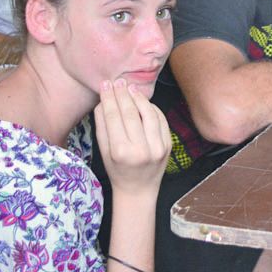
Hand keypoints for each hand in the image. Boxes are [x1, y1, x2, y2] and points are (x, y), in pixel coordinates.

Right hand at [94, 79, 170, 197]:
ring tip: (130, 88)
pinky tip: (143, 101)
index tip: (106, 85)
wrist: (138, 190)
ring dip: (139, 98)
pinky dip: (152, 108)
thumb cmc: (117, 170)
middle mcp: (141, 149)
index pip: (114, 117)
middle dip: (123, 94)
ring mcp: (158, 147)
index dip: (109, 98)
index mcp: (121, 152)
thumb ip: (102, 126)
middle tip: (118, 81)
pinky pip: (160, 120)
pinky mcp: (169, 145)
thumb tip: (102, 100)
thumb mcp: (104, 151)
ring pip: (148, 113)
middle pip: (131, 113)